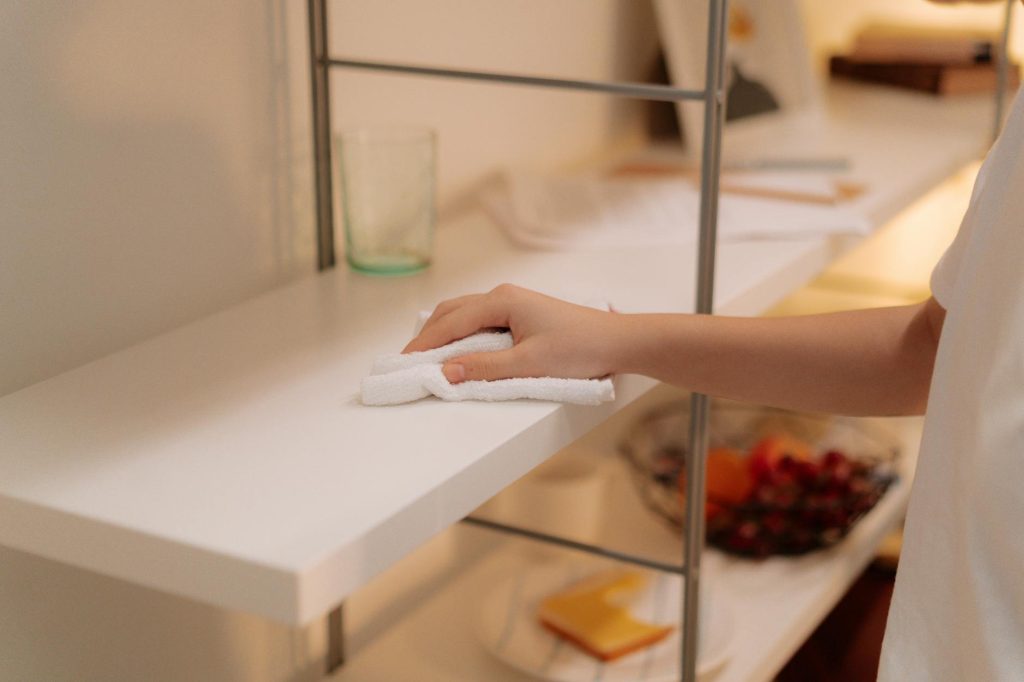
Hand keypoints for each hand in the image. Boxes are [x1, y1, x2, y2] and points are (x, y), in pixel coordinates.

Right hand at [402, 284, 623, 382]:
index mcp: (502, 300)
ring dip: (444, 333)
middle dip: (428, 334)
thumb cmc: (580, 349)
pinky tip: (458, 351)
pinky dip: (462, 334)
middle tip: (409, 360)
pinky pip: (480, 321)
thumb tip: (446, 371)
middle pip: (452, 311)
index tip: (403, 361)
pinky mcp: (521, 314)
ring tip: (427, 357)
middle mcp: (503, 295)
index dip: (424, 343)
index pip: (450, 321)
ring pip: (465, 314)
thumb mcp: (530, 363)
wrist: (618, 342)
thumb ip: (486, 368)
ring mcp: (513, 303)